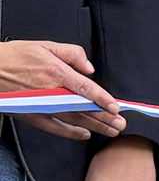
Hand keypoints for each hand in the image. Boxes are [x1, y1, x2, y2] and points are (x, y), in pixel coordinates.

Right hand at [0, 40, 124, 140]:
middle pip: (83, 108)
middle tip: (121, 123)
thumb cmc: (15, 56)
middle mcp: (50, 92)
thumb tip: (89, 68)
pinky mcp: (31, 115)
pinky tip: (84, 134)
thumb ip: (72, 53)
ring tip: (111, 131)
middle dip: (104, 117)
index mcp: (56, 72)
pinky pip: (54, 127)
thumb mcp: (45, 46)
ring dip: (94, 126)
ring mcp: (41, 106)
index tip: (116, 107)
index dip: (102, 99)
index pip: (85, 89)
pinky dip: (70, 133)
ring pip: (72, 119)